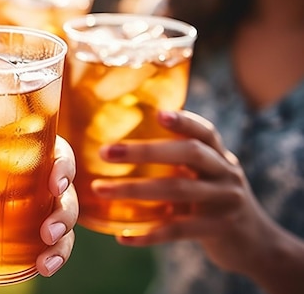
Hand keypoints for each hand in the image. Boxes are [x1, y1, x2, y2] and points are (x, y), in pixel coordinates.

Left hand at [0, 132, 77, 293]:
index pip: (40, 149)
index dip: (59, 156)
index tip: (55, 174)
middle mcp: (15, 189)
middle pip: (61, 178)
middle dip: (67, 190)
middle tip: (56, 196)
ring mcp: (22, 219)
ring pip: (66, 211)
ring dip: (65, 222)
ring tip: (48, 239)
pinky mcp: (24, 248)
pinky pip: (58, 247)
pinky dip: (60, 254)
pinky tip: (45, 265)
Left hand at [91, 110, 279, 274]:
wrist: (255, 242)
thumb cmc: (213, 200)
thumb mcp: (206, 175)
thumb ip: (179, 161)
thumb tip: (121, 148)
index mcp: (219, 155)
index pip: (204, 131)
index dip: (183, 120)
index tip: (158, 113)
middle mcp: (225, 173)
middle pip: (189, 153)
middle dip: (145, 151)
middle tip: (105, 152)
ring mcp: (225, 201)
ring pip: (177, 190)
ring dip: (134, 190)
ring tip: (100, 189)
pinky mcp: (219, 230)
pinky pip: (178, 231)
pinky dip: (148, 234)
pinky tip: (122, 237)